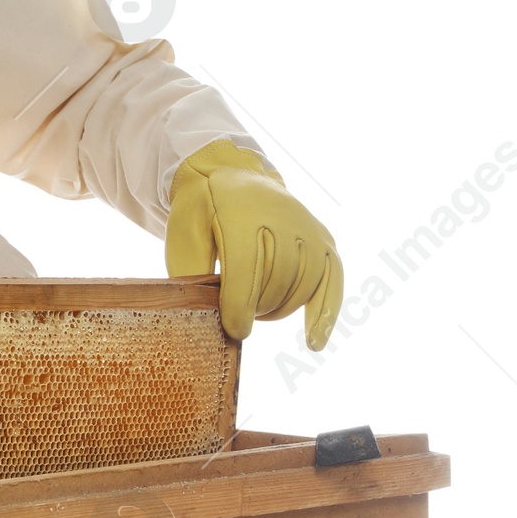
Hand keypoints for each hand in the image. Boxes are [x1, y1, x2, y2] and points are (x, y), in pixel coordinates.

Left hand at [164, 139, 341, 350]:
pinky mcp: (325, 241)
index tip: (234, 331)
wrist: (233, 175)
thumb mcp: (183, 235)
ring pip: (302, 287)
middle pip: (276, 283)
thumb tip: (201, 318)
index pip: (246, 271)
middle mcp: (283, 219)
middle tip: (237, 315)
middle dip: (256, 309)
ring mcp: (308, 229)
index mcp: (241, 215)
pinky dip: (324, 313)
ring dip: (279, 310)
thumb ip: (191, 274)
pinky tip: (314, 342)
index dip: (239, 307)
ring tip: (257, 312)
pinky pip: (333, 281)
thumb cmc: (203, 212)